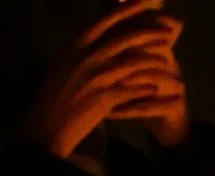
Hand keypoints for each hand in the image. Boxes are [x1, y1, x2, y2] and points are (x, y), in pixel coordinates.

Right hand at [28, 1, 187, 157]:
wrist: (45, 125)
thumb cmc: (51, 95)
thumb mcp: (62, 65)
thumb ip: (79, 51)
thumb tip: (92, 37)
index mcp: (73, 46)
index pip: (102, 22)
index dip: (124, 11)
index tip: (142, 2)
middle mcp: (86, 57)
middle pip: (124, 38)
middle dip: (149, 31)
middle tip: (168, 29)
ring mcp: (97, 78)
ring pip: (133, 62)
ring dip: (154, 59)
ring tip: (169, 59)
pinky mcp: (106, 99)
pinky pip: (133, 89)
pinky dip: (146, 87)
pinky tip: (156, 87)